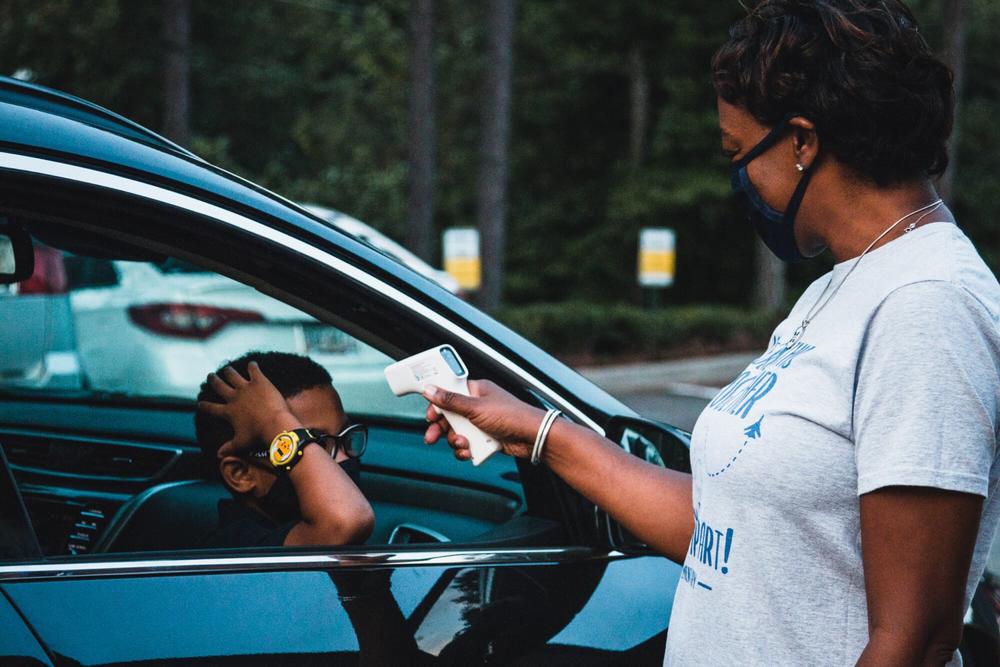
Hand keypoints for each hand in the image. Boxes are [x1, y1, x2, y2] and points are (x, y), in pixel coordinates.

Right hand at [197, 361, 298, 456]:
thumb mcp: (241, 444)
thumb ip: (229, 448)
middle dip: (213, 380)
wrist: (274, 425)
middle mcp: (234, 397)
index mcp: (228, 412)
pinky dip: (252, 366)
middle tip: (210, 376)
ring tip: (227, 368)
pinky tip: (252, 363)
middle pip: (220, 386)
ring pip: (233, 375)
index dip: (204, 405)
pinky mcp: (259, 381)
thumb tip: (219, 456)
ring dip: (229, 371)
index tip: (199, 403)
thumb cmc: (257, 436)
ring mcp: (246, 388)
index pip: (211, 408)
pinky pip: (253, 370)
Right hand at [422, 379, 545, 460]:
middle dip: (441, 429)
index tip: (429, 416)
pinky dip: (466, 450)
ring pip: (457, 433)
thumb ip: (451, 401)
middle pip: (449, 416)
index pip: (448, 394)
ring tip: (463, 444)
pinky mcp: (485, 438)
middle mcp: (477, 406)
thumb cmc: (511, 415)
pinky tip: (470, 452)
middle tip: (432, 437)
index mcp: (476, 391)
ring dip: (456, 441)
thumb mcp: (476, 408)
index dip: (437, 405)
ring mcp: (481, 423)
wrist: (532, 437)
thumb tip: (430, 390)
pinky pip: (467, 444)